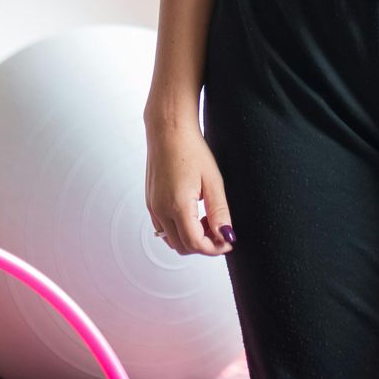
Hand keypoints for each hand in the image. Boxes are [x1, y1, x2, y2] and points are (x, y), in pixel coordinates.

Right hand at [145, 120, 234, 256]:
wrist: (168, 130)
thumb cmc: (190, 149)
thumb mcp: (213, 181)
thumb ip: (220, 212)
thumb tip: (226, 236)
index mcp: (177, 205)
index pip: (195, 244)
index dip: (214, 248)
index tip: (228, 241)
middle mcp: (161, 209)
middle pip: (182, 247)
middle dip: (204, 245)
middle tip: (220, 230)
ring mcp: (153, 207)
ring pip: (171, 241)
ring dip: (190, 238)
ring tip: (207, 219)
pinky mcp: (150, 202)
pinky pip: (163, 228)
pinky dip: (179, 230)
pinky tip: (193, 214)